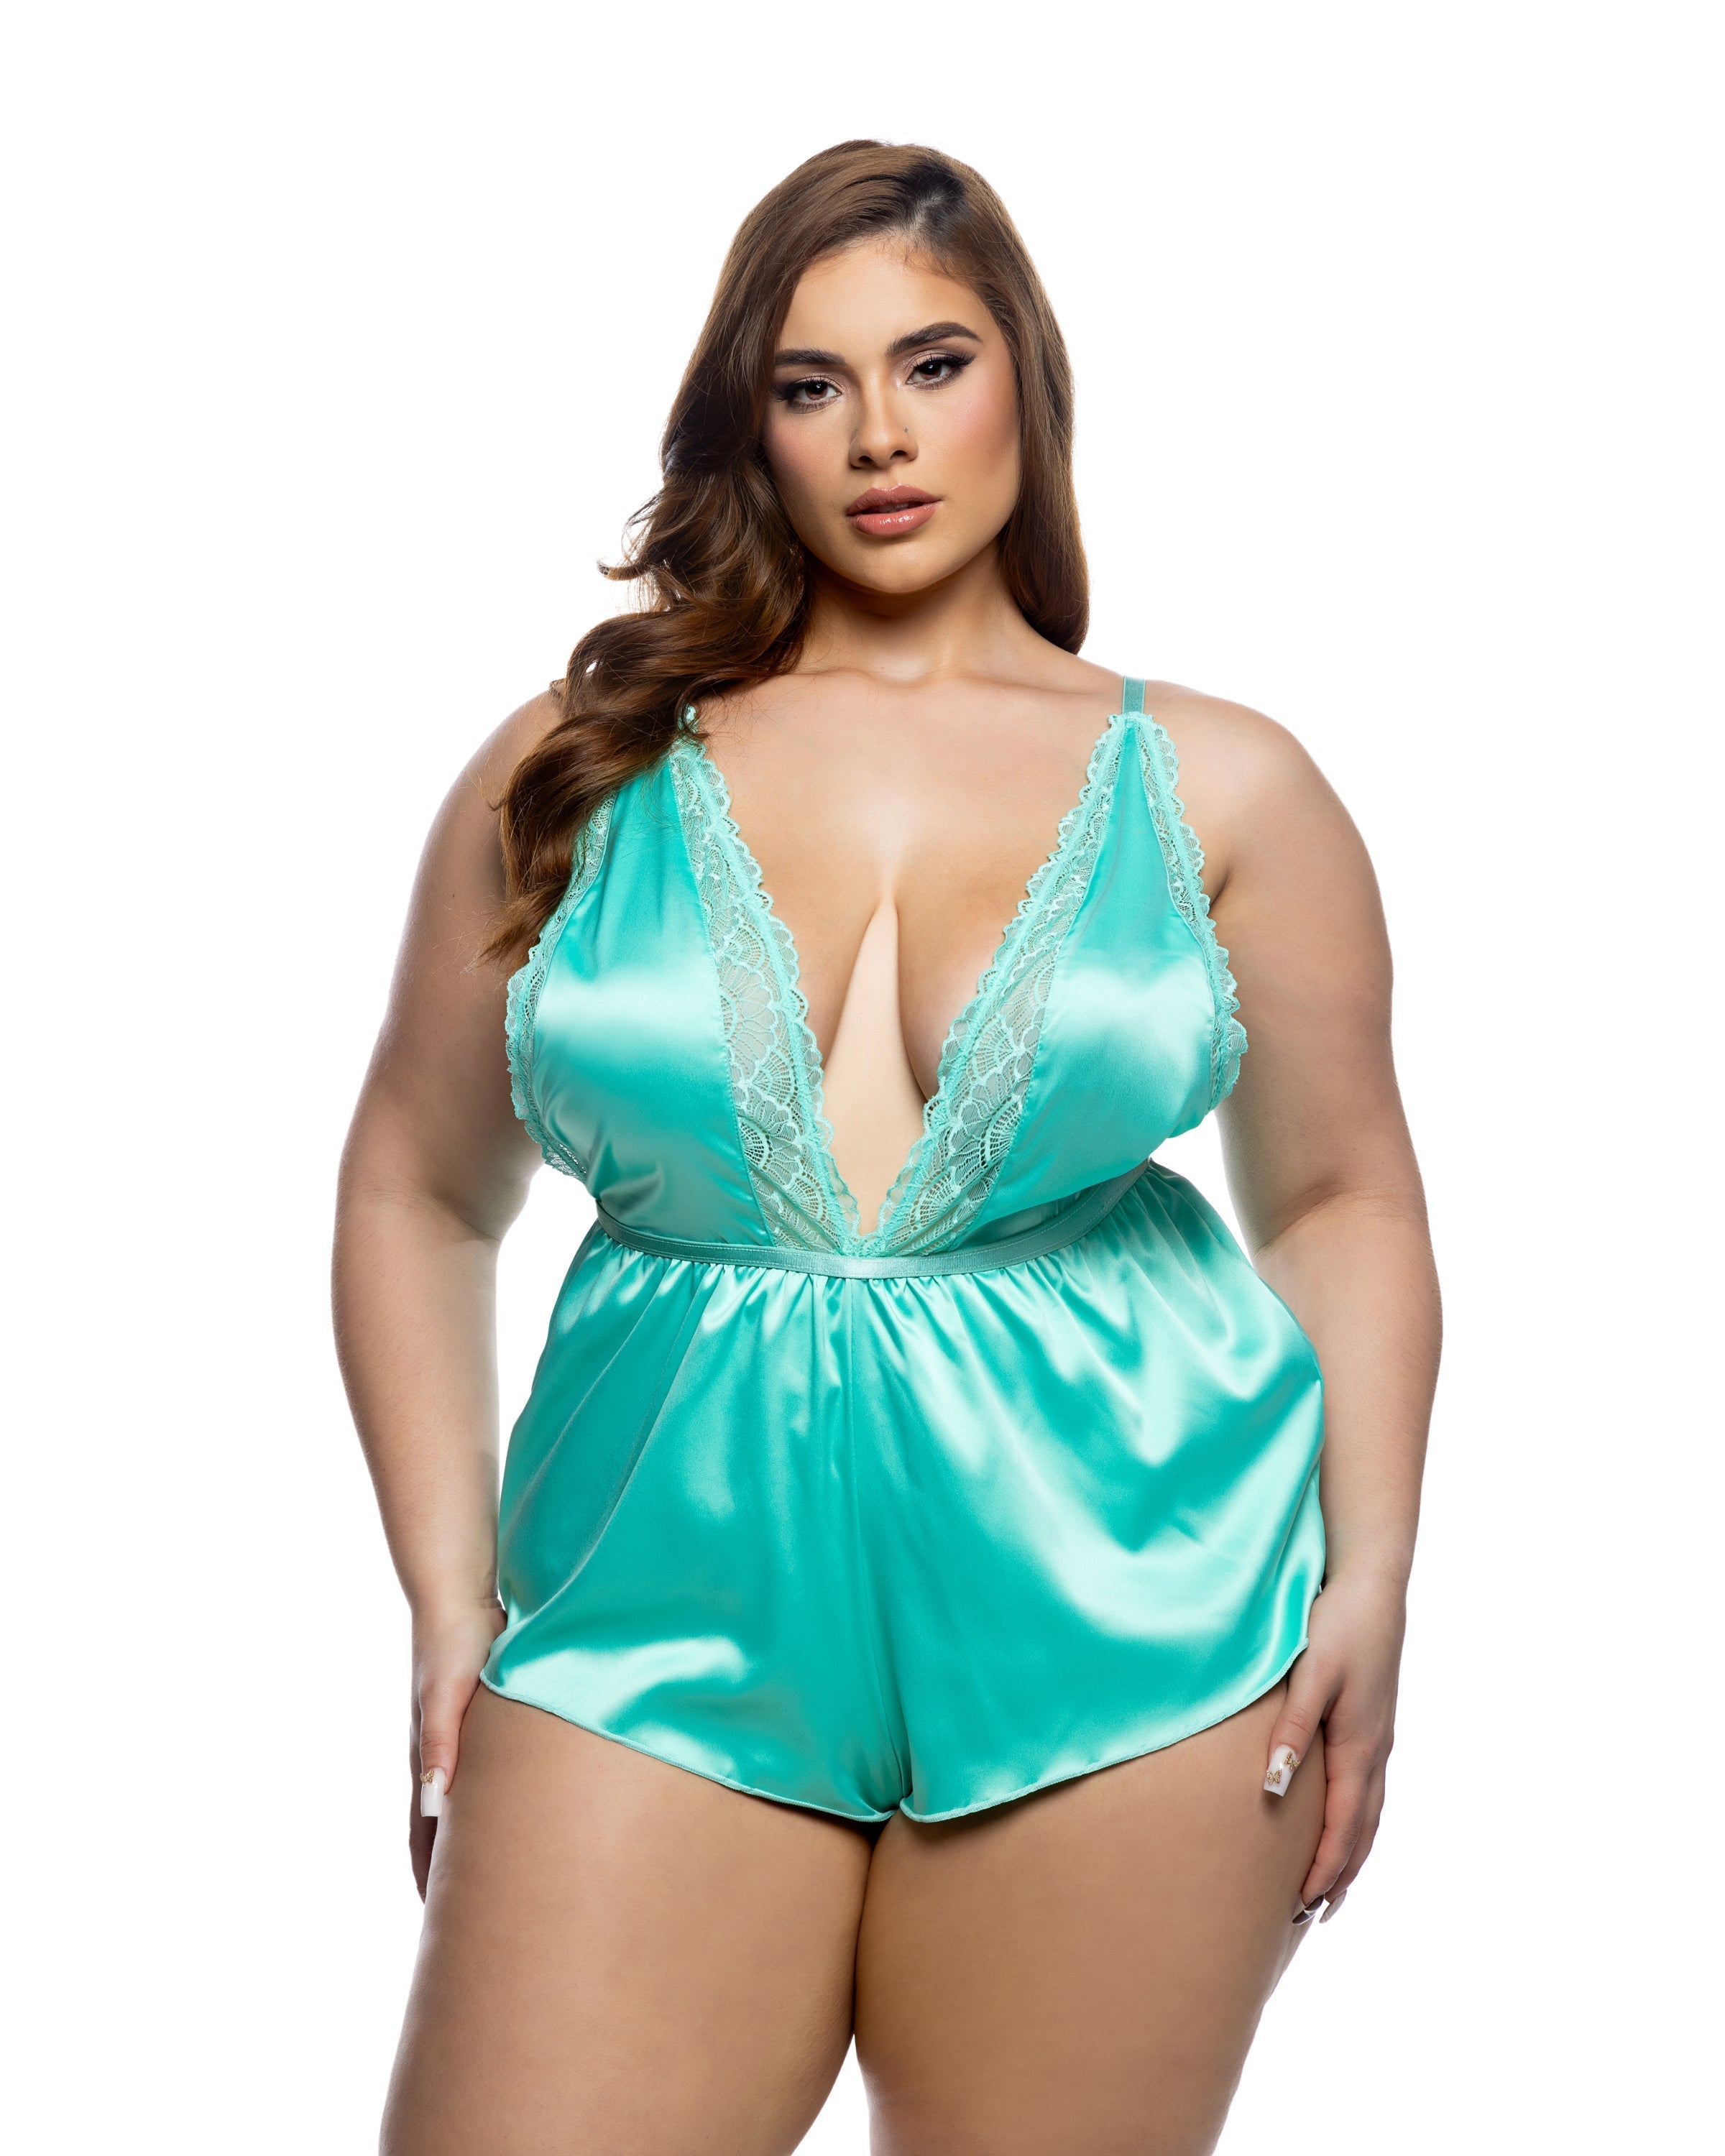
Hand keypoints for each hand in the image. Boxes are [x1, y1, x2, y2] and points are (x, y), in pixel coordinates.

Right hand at [408, 1600, 506, 1898]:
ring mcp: (466, 1739)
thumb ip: (440, 1743)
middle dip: (460, 1873)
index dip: (430, 1880)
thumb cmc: (453, 1643)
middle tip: (484, 1918)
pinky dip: (503, 1802)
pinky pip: (494, 1774)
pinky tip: (530, 1811)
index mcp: (429, 1759)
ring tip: (512, 1878)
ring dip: (484, 1841)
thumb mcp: (445, 1695)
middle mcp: (444, 1756)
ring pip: (474, 1805)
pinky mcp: (489, 1720)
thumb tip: (435, 1799)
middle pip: (447, 1829)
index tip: (443, 1927)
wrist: (463, 1593)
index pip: (423, 1835)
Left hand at [1262, 1569, 1405, 1919]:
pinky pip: (1369, 1789)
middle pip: (1363, 1831)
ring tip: (1330, 1887)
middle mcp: (1376, 1750)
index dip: (1323, 1868)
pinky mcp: (1375, 1723)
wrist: (1373, 1585)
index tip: (1300, 1906)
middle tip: (1313, 1916)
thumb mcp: (1310, 1675)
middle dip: (1339, 1874)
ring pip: (1370, 1813)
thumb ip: (1291, 1732)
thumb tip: (1275, 1790)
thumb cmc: (1338, 1625)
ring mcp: (1380, 1738)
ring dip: (1352, 1853)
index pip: (1343, 1827)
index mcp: (1359, 1746)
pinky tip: (1346, 1822)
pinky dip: (1359, 1822)